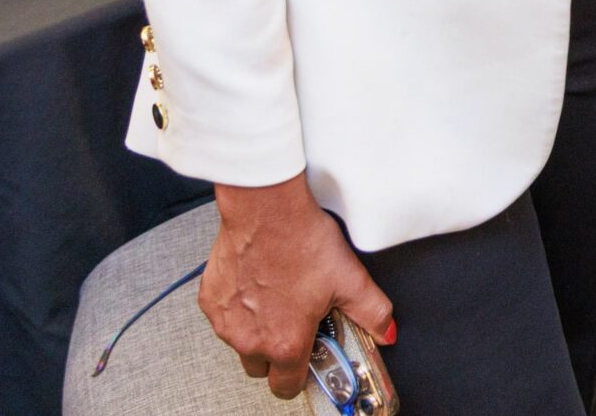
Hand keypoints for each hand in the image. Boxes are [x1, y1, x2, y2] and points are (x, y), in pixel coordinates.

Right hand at [202, 177, 393, 399]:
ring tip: (278, 294)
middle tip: (295, 320)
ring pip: (241, 342)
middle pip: (262, 366)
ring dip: (257, 328)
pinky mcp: (209, 300)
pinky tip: (257, 282)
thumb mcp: (350, 278)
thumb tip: (385, 330)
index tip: (309, 357)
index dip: (300, 376)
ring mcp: (225, 322)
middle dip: (277, 352)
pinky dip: (238, 307)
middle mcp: (249, 340)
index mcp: (285, 343)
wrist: (265, 208)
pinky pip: (224, 317)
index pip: (286, 387)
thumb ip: (372, 313)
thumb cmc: (301, 240)